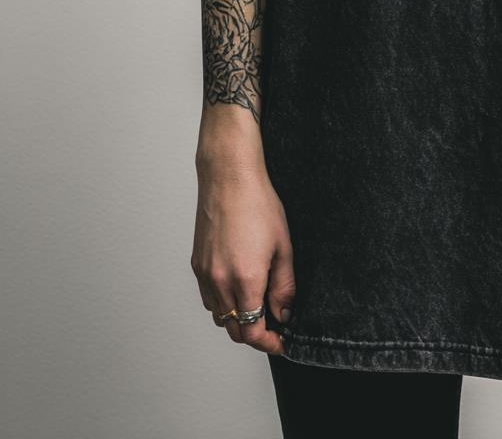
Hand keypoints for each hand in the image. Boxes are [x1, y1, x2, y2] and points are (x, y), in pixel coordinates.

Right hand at [191, 157, 295, 355]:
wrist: (229, 178)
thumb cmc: (258, 205)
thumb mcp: (283, 246)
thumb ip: (284, 286)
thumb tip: (284, 313)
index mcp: (245, 279)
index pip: (252, 331)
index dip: (268, 343)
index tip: (281, 342)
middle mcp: (220, 282)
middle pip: (234, 330)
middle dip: (255, 334)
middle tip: (274, 327)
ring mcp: (205, 274)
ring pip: (219, 316)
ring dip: (238, 319)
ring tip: (258, 305)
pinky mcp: (196, 265)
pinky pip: (208, 298)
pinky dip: (223, 304)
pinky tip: (238, 289)